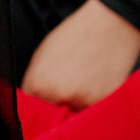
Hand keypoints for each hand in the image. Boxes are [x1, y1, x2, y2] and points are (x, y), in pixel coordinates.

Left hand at [21, 0, 139, 110]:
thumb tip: (31, 99)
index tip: (44, 97)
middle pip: (53, 113)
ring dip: (77, 103)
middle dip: (57, 103)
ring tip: (85, 78)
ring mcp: (83, 101)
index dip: (38, 101)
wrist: (110, 25)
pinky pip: (94, 110)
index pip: (30, 107)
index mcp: (39, 83)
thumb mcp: (43, 54)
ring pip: (74, 114)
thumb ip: (34, 80)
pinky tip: (97, 81)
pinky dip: (94, 101)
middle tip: (69, 82)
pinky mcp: (104, 103)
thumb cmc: (76, 35)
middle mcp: (59, 96)